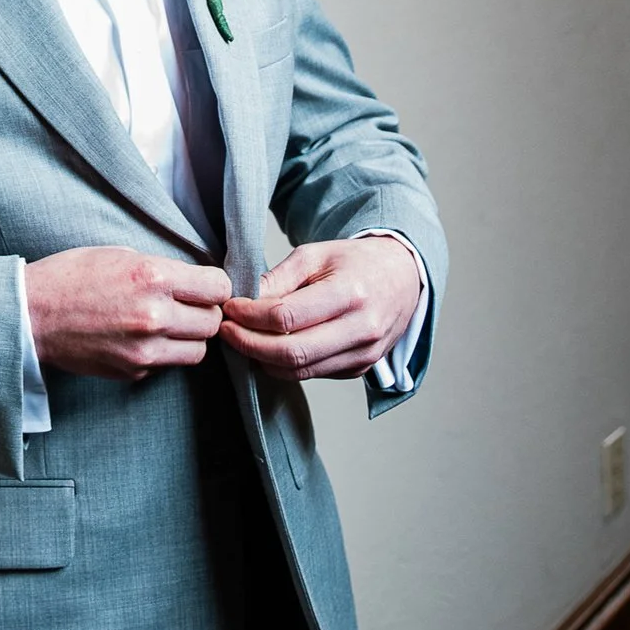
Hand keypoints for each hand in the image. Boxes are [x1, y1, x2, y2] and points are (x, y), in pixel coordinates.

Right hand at [24, 246, 231, 382]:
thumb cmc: (71, 277)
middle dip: (205, 312)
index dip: (216, 286)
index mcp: (153, 278)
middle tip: (188, 306)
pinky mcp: (132, 372)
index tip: (206, 286)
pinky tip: (143, 339)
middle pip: (212, 322)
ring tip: (170, 325)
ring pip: (198, 351)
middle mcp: (154, 316)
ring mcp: (143, 349)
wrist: (29, 315)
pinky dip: (164, 353)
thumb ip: (163, 269)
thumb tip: (196, 281)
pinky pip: (168, 365)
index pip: (218, 288)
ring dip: (191, 338)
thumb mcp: (121, 255)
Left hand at [219, 236, 421, 381]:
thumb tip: (243, 300)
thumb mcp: (317, 255)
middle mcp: (361, 329)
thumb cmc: (357, 263)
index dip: (249, 316)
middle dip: (248, 344)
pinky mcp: (359, 369)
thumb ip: (279, 278)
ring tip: (245, 338)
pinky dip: (285, 365)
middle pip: (290, 353)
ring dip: (262, 359)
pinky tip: (272, 346)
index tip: (230, 308)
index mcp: (351, 293)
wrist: (403, 278)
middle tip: (227, 331)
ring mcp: (363, 354)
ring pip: (298, 371)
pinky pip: (311, 375)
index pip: (286, 316)